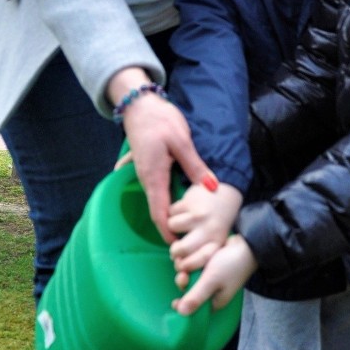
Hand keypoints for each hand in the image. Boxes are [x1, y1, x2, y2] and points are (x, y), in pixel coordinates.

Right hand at [107, 69, 209, 241]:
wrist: (138, 103)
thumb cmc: (159, 120)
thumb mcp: (181, 142)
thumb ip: (195, 166)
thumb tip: (211, 186)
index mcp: (154, 177)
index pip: (159, 213)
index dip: (167, 232)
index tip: (177, 246)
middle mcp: (146, 179)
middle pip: (158, 209)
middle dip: (170, 227)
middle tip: (187, 239)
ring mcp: (144, 172)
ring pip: (158, 198)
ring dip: (169, 213)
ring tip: (185, 224)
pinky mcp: (145, 165)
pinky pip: (154, 186)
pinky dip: (163, 198)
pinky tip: (174, 200)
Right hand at [167, 181, 242, 280]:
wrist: (226, 189)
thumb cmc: (216, 220)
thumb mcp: (215, 238)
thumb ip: (200, 253)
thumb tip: (181, 274)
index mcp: (216, 241)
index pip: (196, 261)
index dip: (184, 265)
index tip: (182, 263)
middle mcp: (209, 230)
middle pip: (180, 249)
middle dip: (174, 249)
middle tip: (177, 245)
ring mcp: (198, 215)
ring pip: (171, 226)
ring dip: (172, 224)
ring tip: (182, 223)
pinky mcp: (190, 202)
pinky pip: (171, 211)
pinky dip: (173, 211)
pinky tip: (183, 210)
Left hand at [172, 236, 257, 313]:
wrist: (246, 244)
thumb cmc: (231, 265)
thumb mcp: (212, 281)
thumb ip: (196, 296)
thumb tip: (181, 313)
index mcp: (214, 301)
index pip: (194, 310)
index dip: (183, 306)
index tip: (175, 301)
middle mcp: (211, 292)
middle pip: (188, 290)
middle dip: (184, 281)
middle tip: (184, 274)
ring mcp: (209, 278)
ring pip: (190, 276)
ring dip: (189, 267)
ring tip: (195, 261)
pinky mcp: (209, 267)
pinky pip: (195, 266)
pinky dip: (195, 260)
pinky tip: (198, 255)